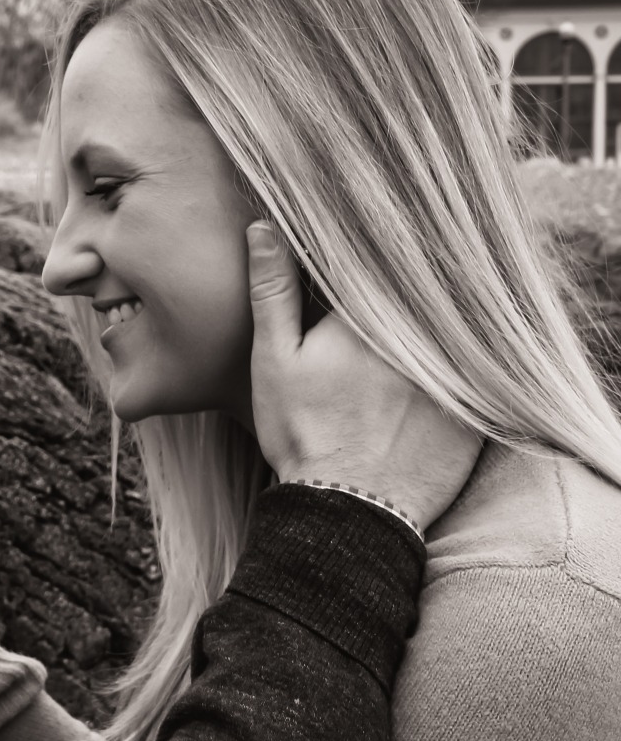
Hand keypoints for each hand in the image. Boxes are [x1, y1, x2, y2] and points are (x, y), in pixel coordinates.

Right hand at [246, 222, 481, 531]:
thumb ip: (272, 289)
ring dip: (437, 323)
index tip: (363, 257)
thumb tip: (264, 226)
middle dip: (409, 288)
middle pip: (423, 294)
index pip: (381, 263)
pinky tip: (436, 378)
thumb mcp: (275, 359)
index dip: (371, 254)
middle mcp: (424, 338)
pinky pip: (477, 372)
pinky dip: (462, 365)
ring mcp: (456, 375)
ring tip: (408, 342)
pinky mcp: (477, 408)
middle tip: (383, 313)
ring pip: (452, 330)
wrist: (349, 514)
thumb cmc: (303, 434)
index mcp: (374, 315)